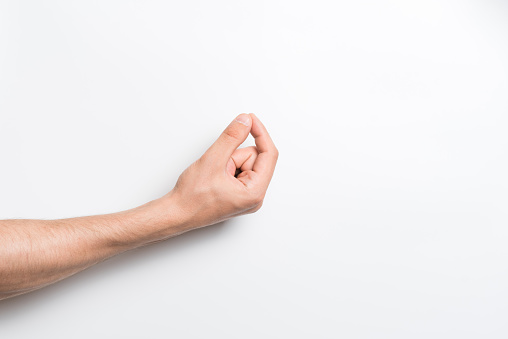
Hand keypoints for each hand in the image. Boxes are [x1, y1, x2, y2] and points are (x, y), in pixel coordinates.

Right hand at [168, 113, 277, 229]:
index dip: (260, 133)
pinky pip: (238, 170)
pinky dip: (226, 167)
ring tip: (213, 175)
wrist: (176, 214)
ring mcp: (247, 196)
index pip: (269, 155)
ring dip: (228, 162)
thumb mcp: (213, 160)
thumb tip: (246, 121)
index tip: (250, 118)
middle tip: (217, 167)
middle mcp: (255, 197)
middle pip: (255, 158)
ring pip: (244, 163)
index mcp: (255, 192)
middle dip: (234, 156)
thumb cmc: (191, 197)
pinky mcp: (239, 194)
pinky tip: (214, 178)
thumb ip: (232, 137)